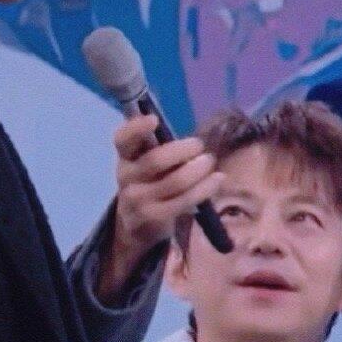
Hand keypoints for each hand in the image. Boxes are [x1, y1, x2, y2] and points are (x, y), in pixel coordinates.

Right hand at [99, 115, 221, 297]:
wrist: (137, 222)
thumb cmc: (150, 179)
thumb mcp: (146, 160)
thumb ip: (158, 145)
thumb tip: (188, 137)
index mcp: (125, 155)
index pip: (123, 139)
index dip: (136, 128)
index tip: (154, 119)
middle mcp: (126, 176)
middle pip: (155, 161)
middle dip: (182, 150)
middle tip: (200, 144)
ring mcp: (137, 199)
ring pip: (175, 182)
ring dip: (198, 170)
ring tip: (210, 161)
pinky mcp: (153, 217)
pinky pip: (184, 201)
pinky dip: (204, 188)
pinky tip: (217, 179)